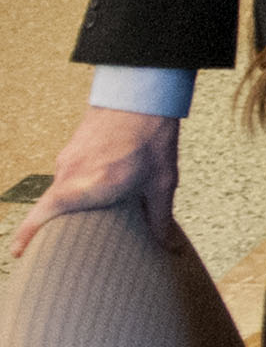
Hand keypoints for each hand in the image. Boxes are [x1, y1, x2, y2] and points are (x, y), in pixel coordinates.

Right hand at [14, 107, 183, 256]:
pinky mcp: (71, 149)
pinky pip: (66, 176)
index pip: (41, 217)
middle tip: (60, 243)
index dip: (27, 237)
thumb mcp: (161, 182)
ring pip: (59, 192)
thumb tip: (165, 245)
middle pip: (48, 209)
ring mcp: (66, 159)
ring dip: (70, 204)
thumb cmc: (151, 138)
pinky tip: (96, 187)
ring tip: (90, 215)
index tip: (19, 254)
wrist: (140, 93)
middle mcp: (68, 175)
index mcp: (85, 187)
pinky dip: (75, 187)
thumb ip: (159, 217)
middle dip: (51, 227)